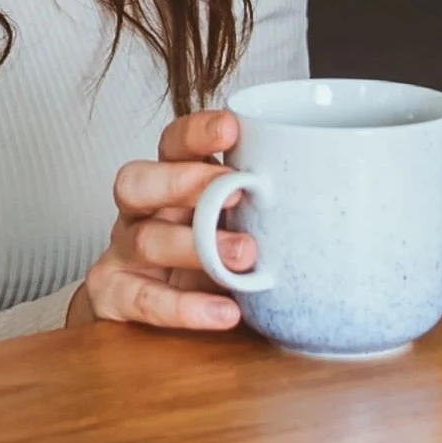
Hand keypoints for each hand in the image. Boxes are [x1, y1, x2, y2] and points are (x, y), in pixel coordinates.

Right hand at [71, 110, 254, 329]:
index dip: (196, 132)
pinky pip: (140, 298)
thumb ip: (257, 212)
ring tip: (246, 257)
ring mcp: (123, 252)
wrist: (148, 313)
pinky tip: (224, 311)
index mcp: (168, 182)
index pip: (172, 144)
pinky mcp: (113, 294)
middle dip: (184, 181)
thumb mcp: (230, 227)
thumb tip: (327, 194)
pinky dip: (182, 307)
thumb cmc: (203, 259)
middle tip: (235, 192)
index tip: (232, 128)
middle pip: (139, 181)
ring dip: (195, 246)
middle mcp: (140, 211)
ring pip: (145, 239)